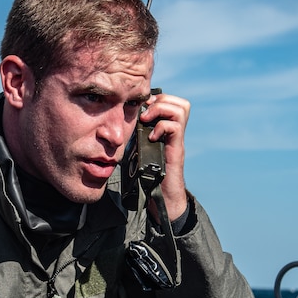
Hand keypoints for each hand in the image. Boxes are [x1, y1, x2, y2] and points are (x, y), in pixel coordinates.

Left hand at [140, 92, 189, 221]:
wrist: (162, 197)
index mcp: (164, 131)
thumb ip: (135, 138)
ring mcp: (176, 140)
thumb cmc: (147, 177)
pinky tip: (151, 138)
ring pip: (181, 109)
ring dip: (161, 110)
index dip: (155, 100)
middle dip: (160, 101)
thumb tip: (116, 128)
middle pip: (179, 103)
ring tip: (148, 121)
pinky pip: (175, 127)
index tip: (140, 108)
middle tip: (145, 114)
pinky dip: (162, 127)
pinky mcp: (176, 149)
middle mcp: (173, 133)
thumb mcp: (138, 151)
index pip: (169, 103)